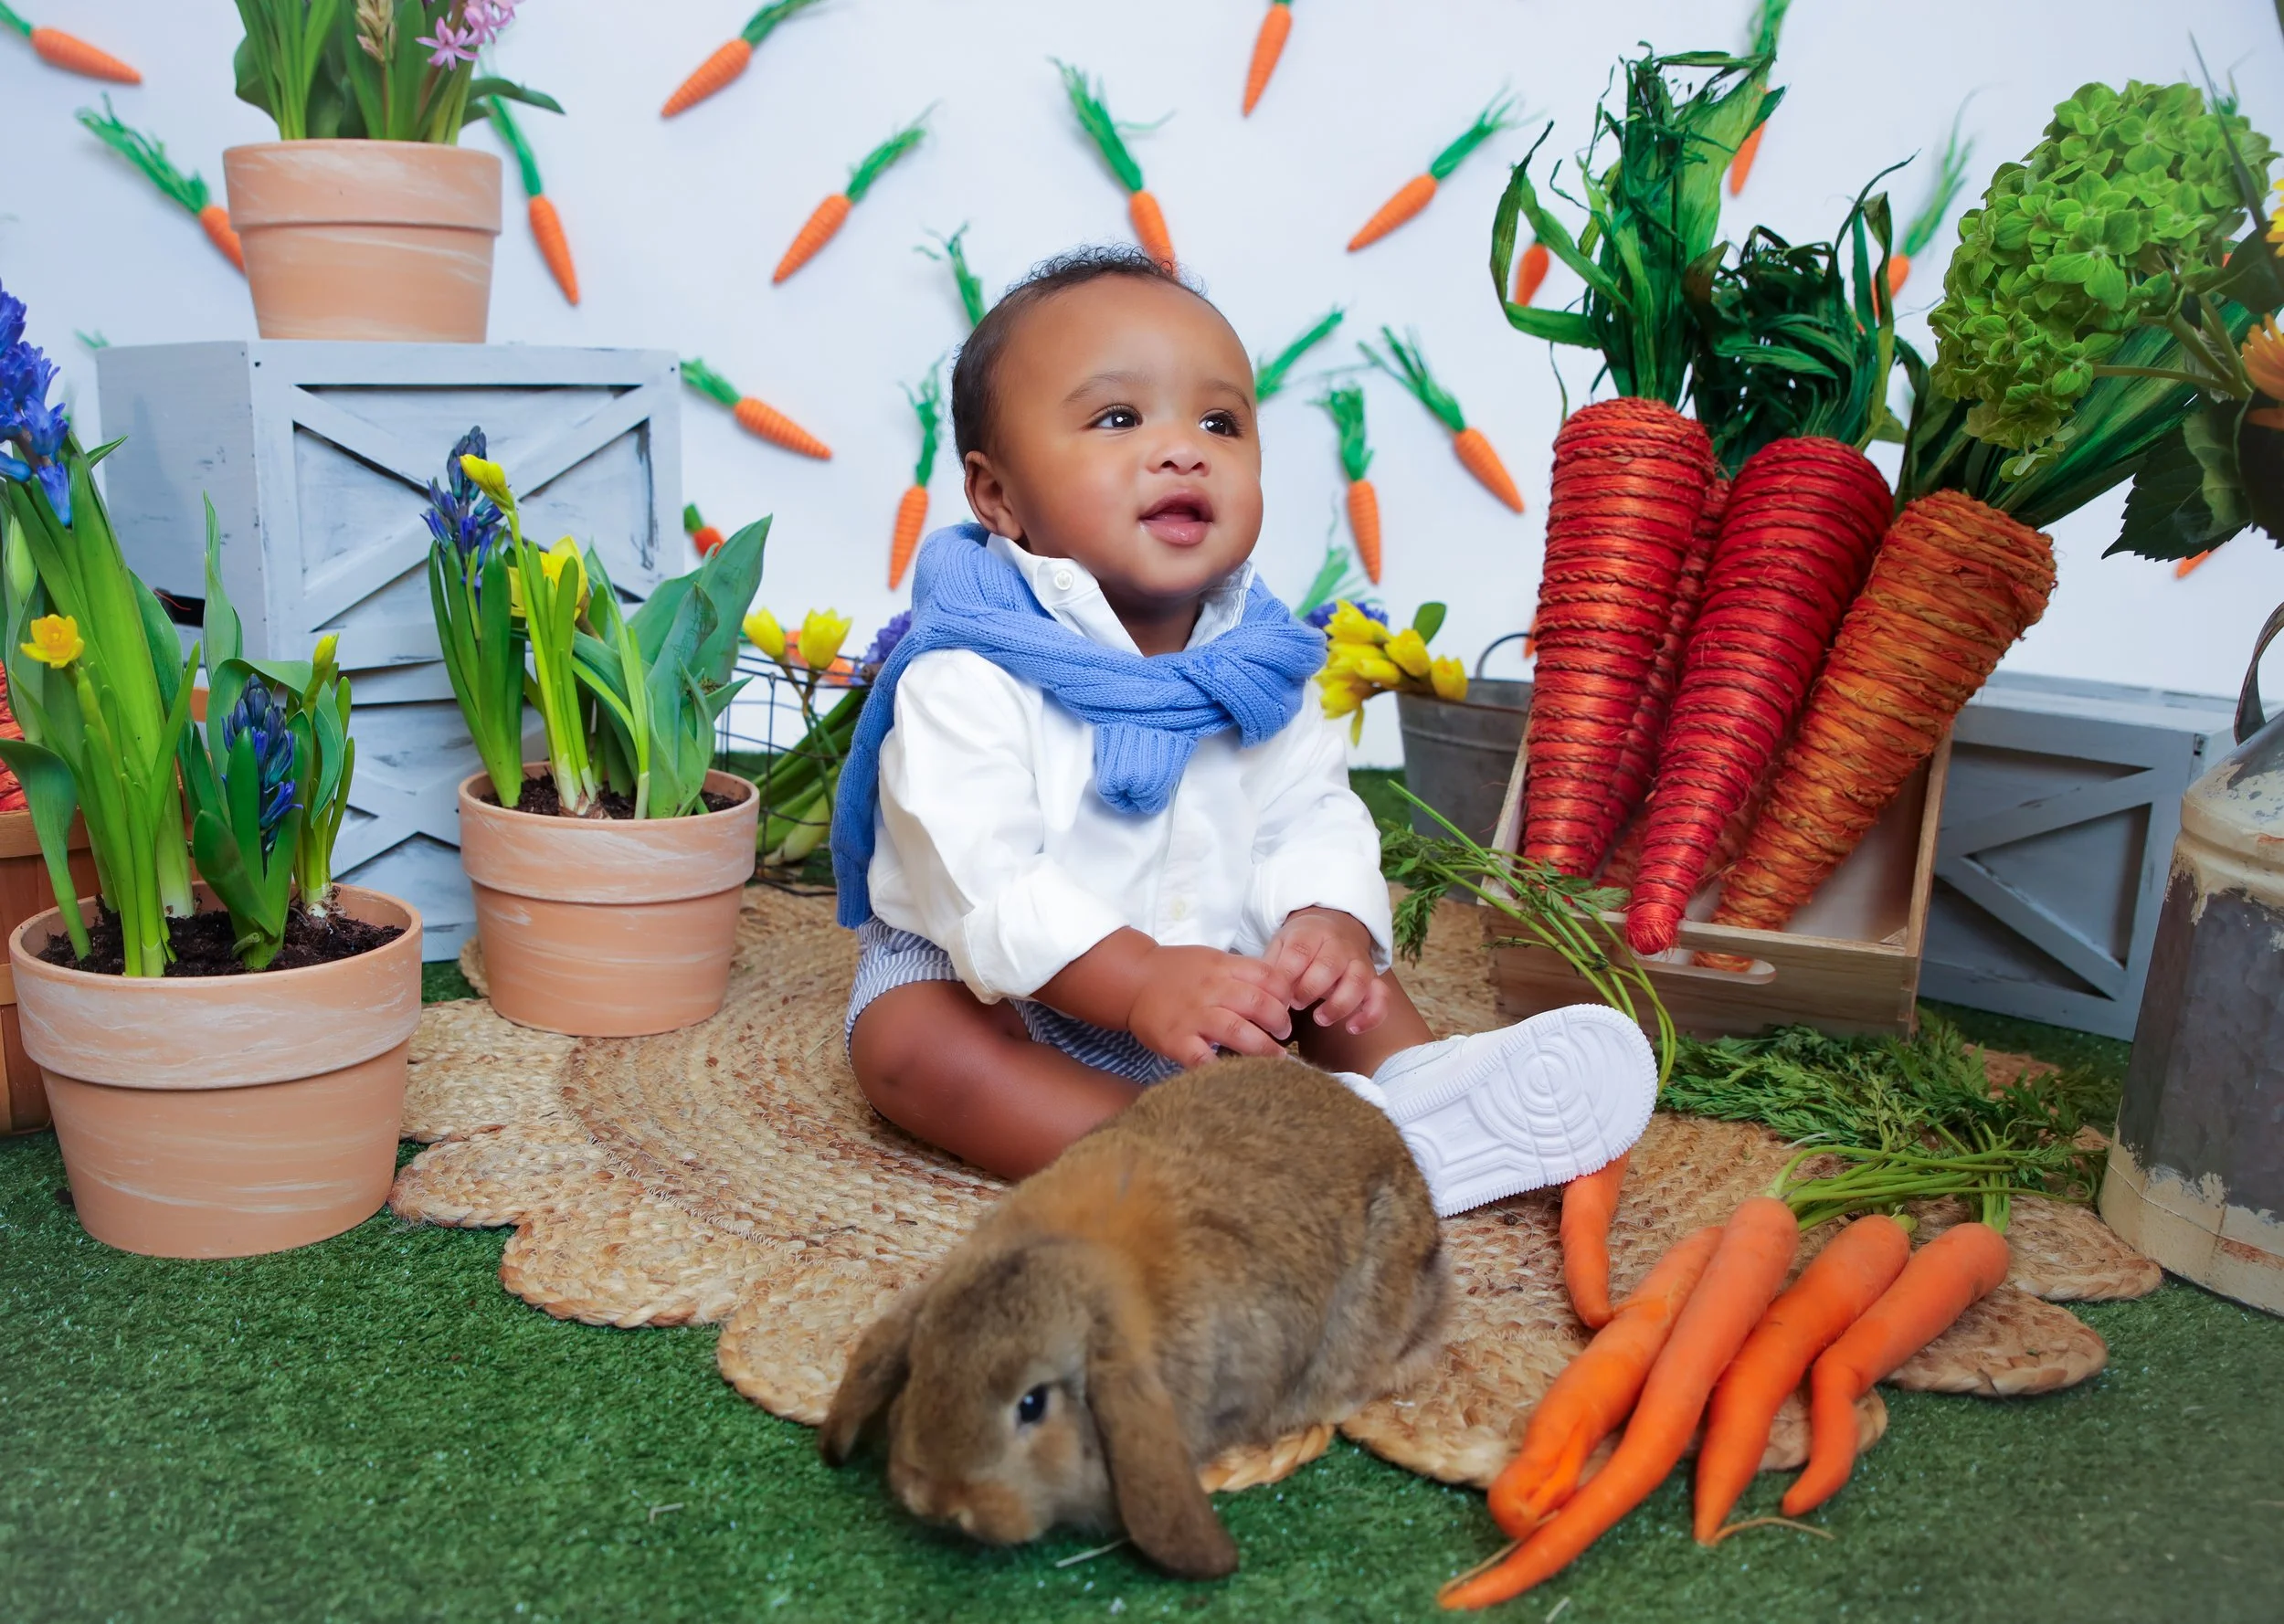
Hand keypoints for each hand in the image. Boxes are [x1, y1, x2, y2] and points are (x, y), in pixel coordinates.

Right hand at [1128, 945, 1297, 1067]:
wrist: (1133, 980)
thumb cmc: (1177, 973)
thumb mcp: (1211, 960)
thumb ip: (1241, 974)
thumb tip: (1278, 995)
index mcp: (1223, 967)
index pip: (1267, 976)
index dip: (1285, 993)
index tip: (1288, 1006)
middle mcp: (1211, 989)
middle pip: (1258, 1003)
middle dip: (1279, 1021)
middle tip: (1283, 1033)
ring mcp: (1193, 1015)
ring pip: (1238, 1031)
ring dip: (1263, 1048)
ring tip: (1276, 1057)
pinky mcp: (1177, 1040)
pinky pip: (1203, 1058)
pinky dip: (1221, 1068)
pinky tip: (1236, 1075)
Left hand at [1264, 908, 1387, 1036]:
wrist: (1335, 925)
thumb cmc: (1301, 944)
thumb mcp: (1280, 945)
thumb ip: (1271, 968)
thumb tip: (1261, 996)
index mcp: (1311, 934)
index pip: (1299, 952)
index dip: (1287, 976)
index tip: (1277, 995)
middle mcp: (1338, 946)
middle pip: (1329, 966)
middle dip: (1309, 990)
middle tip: (1296, 1004)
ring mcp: (1359, 962)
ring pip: (1358, 981)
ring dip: (1339, 1005)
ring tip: (1320, 1019)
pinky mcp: (1373, 979)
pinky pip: (1381, 996)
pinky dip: (1371, 1015)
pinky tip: (1352, 1028)